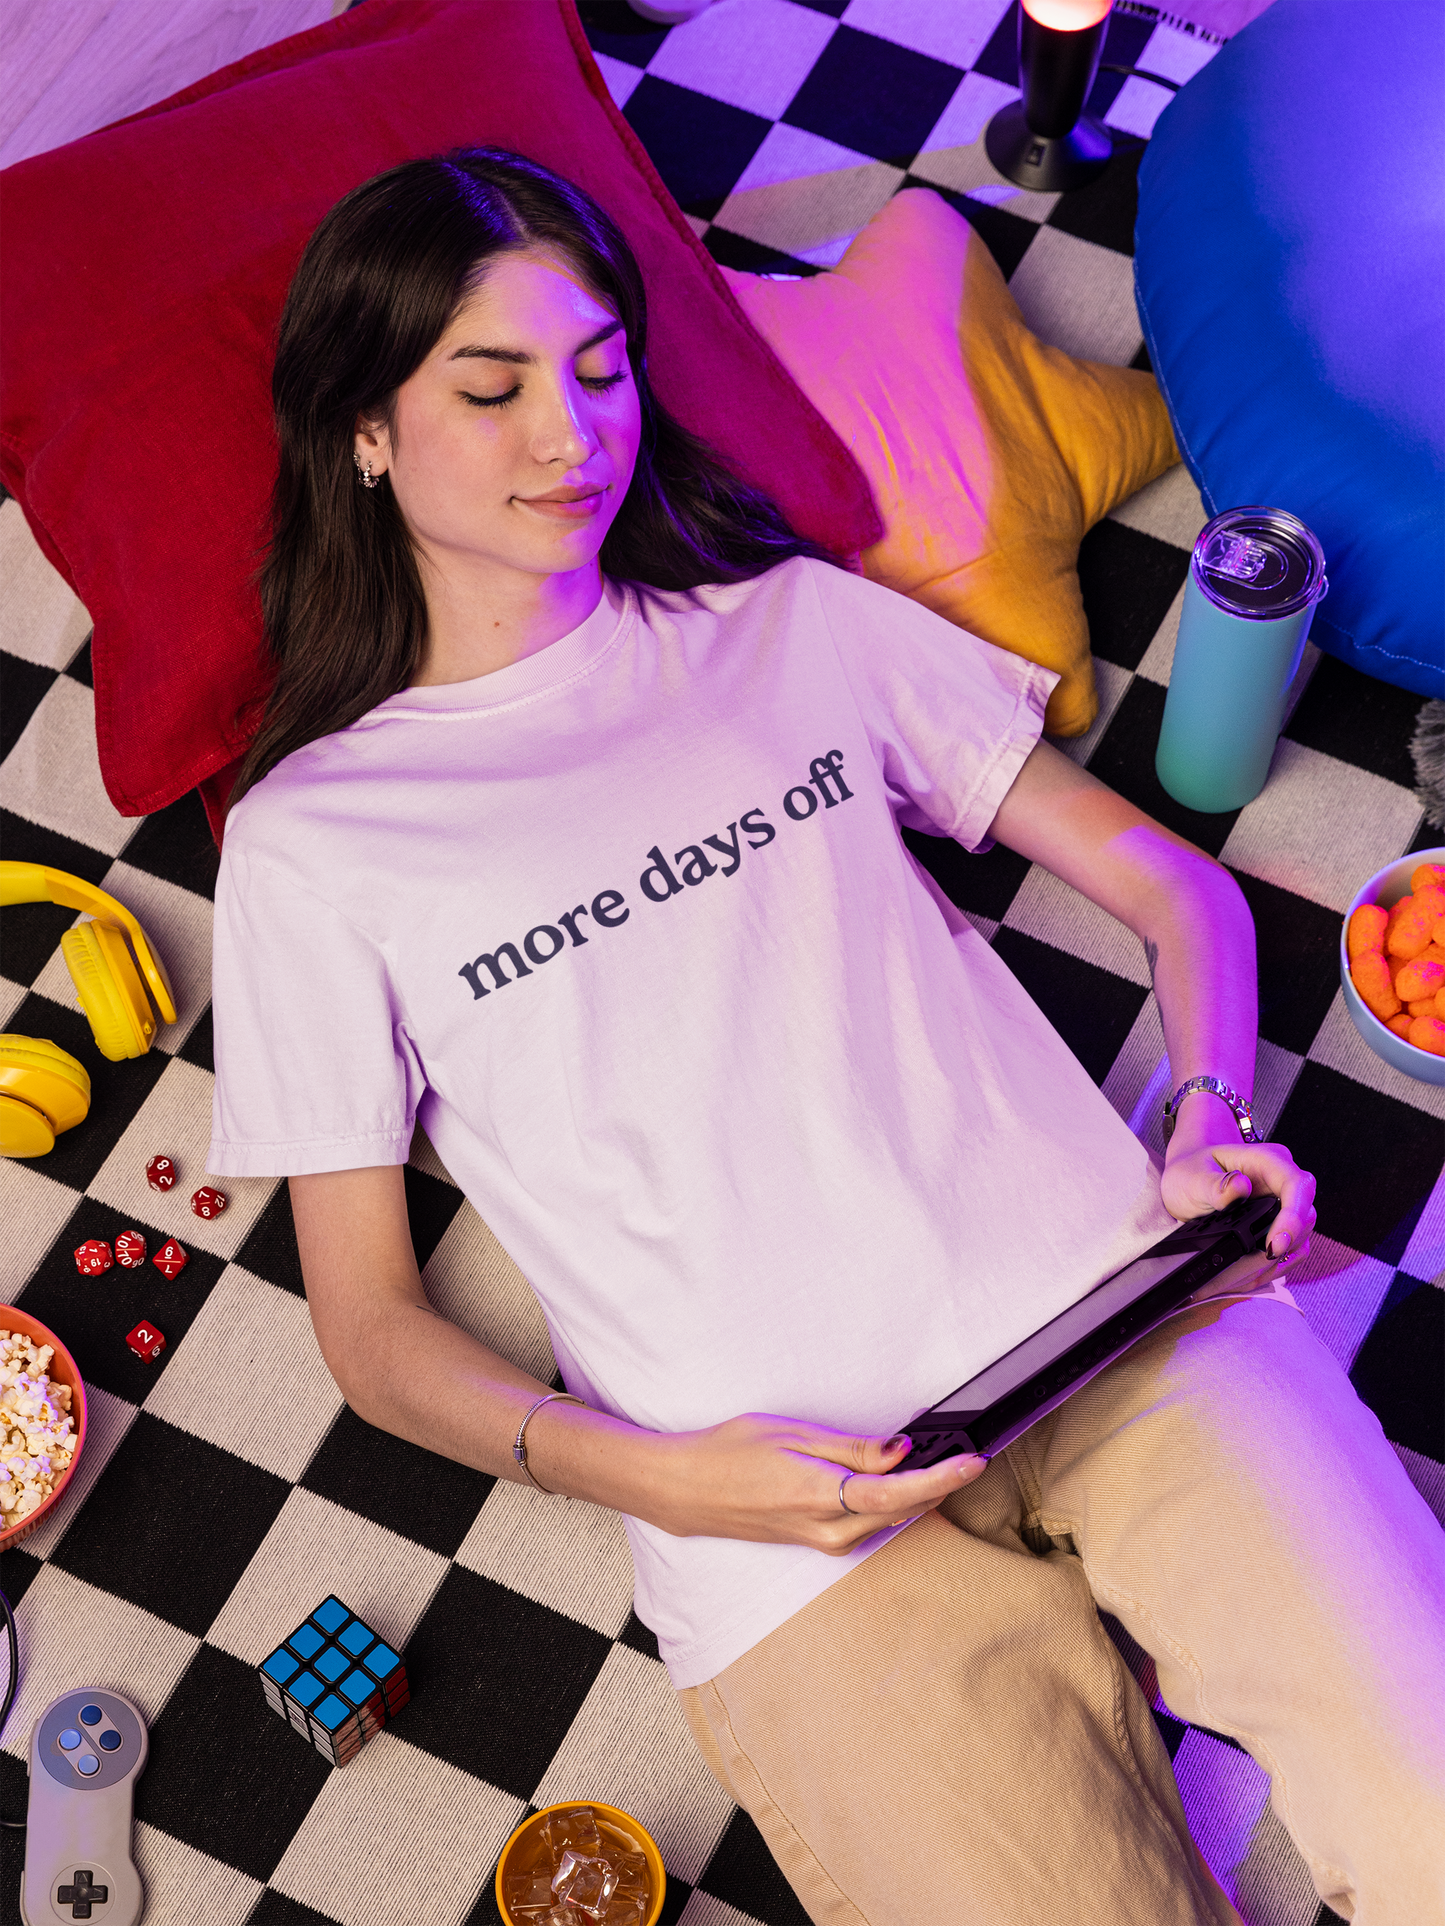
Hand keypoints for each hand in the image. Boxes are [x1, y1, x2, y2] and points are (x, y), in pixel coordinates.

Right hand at [641, 1413, 985, 1553]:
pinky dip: (890, 1504)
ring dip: (917, 1495)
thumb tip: (901, 1451)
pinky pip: (867, 1526)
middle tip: (965, 1450)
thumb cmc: (731, 1452)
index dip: (942, 1478)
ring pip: (887, 1522)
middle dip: (939, 1484)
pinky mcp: (816, 1543)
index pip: (897, 1494)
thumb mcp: (791, 1434)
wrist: (686, 1489)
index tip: (975, 1462)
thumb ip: (851, 1448)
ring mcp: (821, 1542)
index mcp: (820, 1497)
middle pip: (902, 1512)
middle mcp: (827, 1530)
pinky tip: (896, 1482)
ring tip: (940, 1461)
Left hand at [1160, 1134, 1316, 1264]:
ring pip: (1300, 1239)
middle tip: (1253, 1265)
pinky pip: (1288, 1251)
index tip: (1274, 1244)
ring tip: (1243, 1276)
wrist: (1188, 1178)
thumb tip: (1239, 1187)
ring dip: (1277, 1261)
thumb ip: (1214, 1184)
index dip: (1292, 1218)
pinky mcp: (1279, 1226)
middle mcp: (1282, 1182)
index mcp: (1268, 1161)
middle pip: (1304, 1217)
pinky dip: (1270, 1267)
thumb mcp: (1193, 1176)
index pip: (1296, 1186)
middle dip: (1283, 1246)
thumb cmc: (1192, 1170)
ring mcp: (1284, 1206)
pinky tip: (1248, 1276)